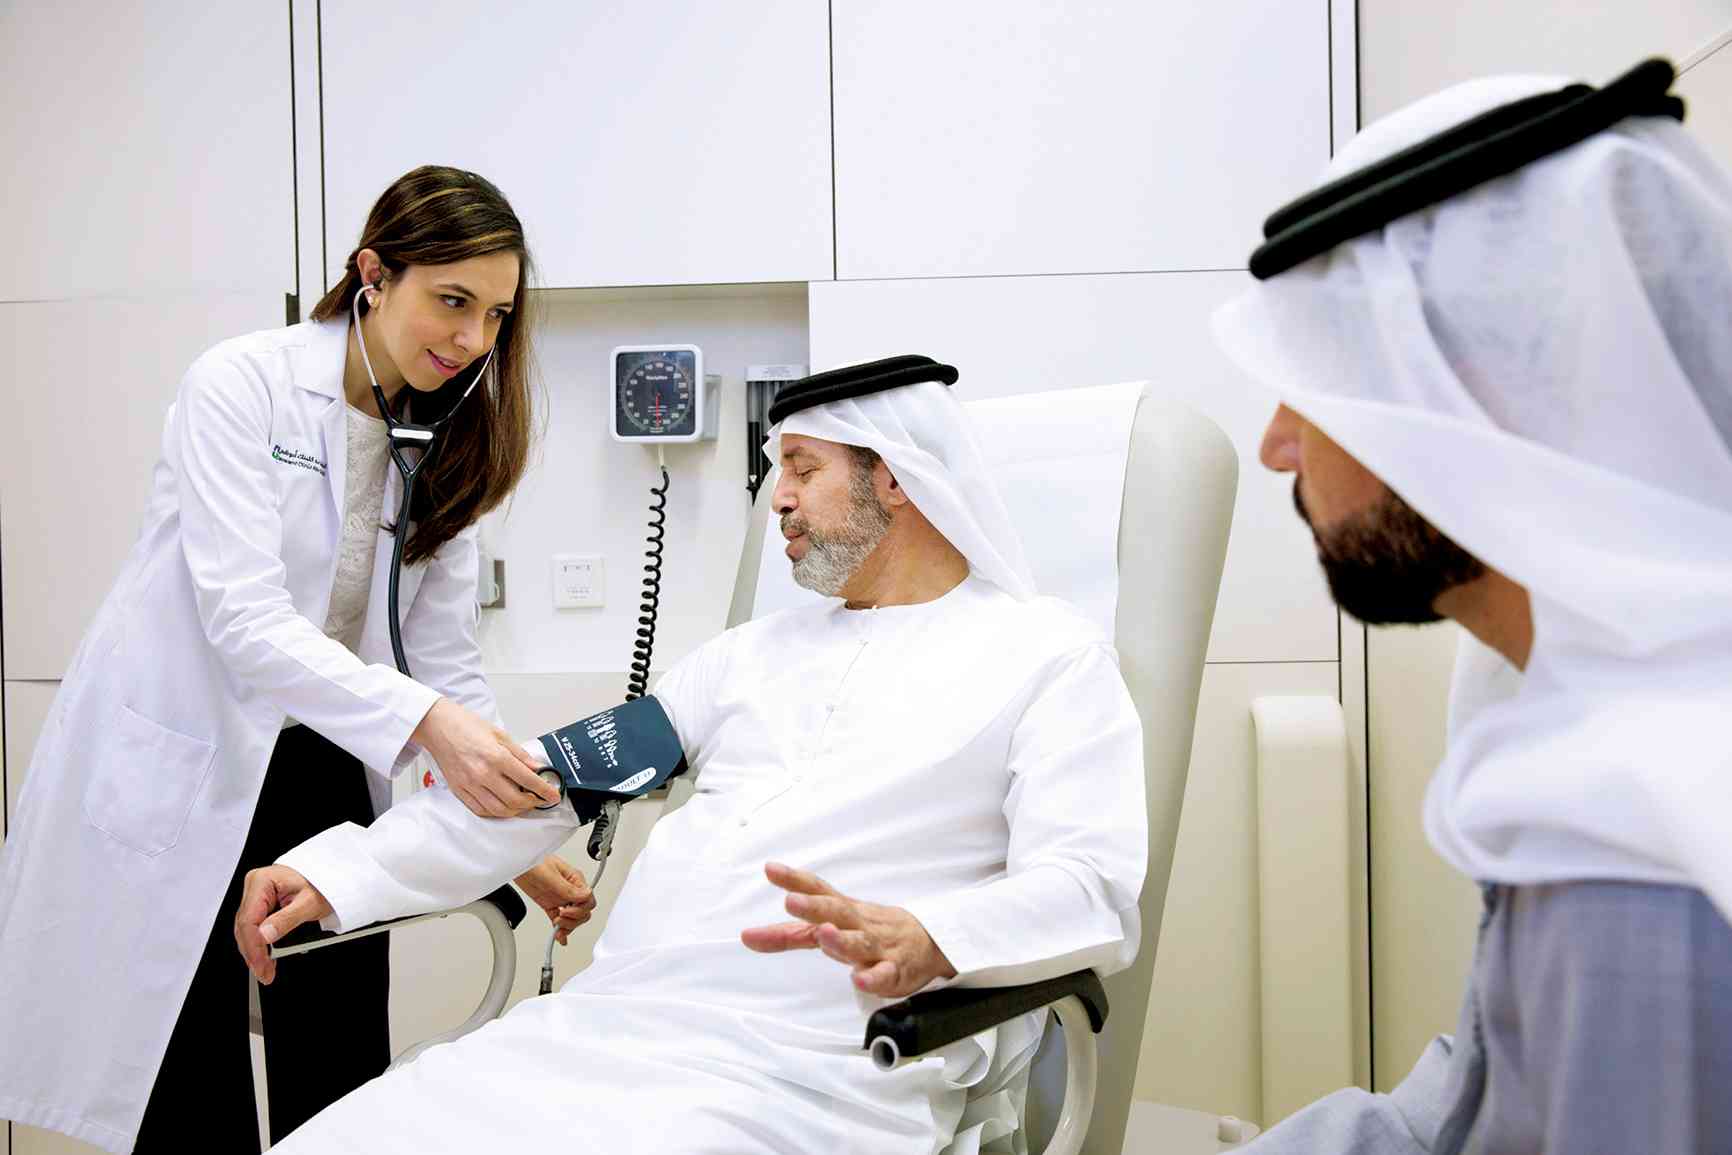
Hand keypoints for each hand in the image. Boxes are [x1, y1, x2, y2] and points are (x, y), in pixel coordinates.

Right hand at [234, 865, 333, 984]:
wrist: (330, 879)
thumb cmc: (322, 885)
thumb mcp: (310, 903)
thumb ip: (287, 920)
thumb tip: (265, 936)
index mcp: (262, 881)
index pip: (249, 921)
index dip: (253, 948)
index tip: (261, 965)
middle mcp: (255, 886)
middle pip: (244, 927)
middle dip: (254, 954)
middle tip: (264, 973)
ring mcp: (256, 895)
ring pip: (247, 930)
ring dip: (255, 952)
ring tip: (266, 969)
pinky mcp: (260, 905)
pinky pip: (254, 928)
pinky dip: (260, 944)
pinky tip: (266, 957)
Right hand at [412, 698, 558, 817]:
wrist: (438, 726)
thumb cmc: (466, 725)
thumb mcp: (499, 734)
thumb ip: (520, 754)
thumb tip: (536, 767)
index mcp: (496, 757)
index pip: (527, 779)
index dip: (544, 790)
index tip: (553, 794)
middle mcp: (483, 774)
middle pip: (514, 800)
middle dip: (531, 803)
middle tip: (538, 799)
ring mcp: (469, 784)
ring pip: (498, 810)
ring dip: (515, 811)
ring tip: (522, 803)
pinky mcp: (459, 790)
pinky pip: (480, 810)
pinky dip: (495, 812)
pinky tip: (502, 806)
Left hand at [514, 855, 595, 945]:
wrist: (516, 863)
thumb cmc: (533, 861)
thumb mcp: (551, 875)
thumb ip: (568, 888)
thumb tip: (586, 895)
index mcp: (574, 879)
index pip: (588, 899)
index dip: (580, 909)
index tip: (567, 910)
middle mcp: (569, 889)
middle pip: (583, 911)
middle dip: (574, 919)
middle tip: (561, 917)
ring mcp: (560, 897)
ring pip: (573, 918)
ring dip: (567, 926)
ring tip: (557, 926)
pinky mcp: (549, 904)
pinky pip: (558, 919)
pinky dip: (559, 929)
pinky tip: (559, 936)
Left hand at [740, 862, 956, 998]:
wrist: (929, 942)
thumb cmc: (871, 931)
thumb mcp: (833, 926)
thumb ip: (791, 935)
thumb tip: (747, 936)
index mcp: (843, 911)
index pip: (818, 890)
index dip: (794, 879)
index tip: (770, 869)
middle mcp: (859, 924)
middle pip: (836, 911)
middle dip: (814, 906)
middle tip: (791, 901)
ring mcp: (878, 947)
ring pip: (859, 942)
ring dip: (841, 939)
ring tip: (825, 935)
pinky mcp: (895, 970)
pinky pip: (885, 974)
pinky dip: (872, 977)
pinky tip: (858, 979)